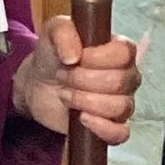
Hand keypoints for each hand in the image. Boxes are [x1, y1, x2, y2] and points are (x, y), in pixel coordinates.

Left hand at [14, 17, 141, 147]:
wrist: (38, 83)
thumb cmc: (53, 54)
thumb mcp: (53, 31)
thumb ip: (64, 32)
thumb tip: (74, 56)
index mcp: (120, 50)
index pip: (125, 54)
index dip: (98, 58)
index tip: (75, 59)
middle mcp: (127, 76)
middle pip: (120, 82)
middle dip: (84, 80)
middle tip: (63, 76)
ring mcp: (121, 103)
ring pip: (119, 107)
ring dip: (86, 101)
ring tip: (66, 95)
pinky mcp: (110, 126)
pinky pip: (120, 133)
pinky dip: (102, 128)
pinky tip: (82, 118)